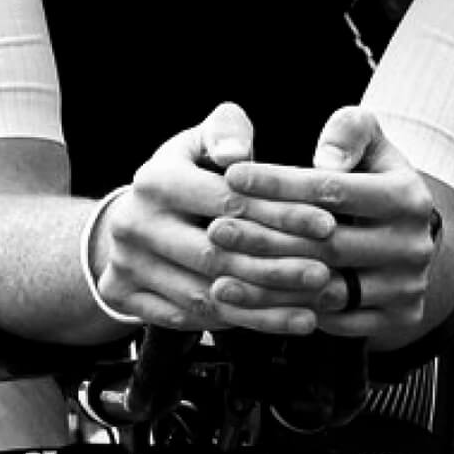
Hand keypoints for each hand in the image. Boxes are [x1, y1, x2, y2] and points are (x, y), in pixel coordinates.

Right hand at [92, 103, 337, 334]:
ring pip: (205, 296)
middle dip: (277, 267)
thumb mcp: (200, 141)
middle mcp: (134, 224)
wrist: (129, 220)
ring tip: (313, 304)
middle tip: (324, 273)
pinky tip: (284, 320)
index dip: (281, 214)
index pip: (227, 202)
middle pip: (216, 256)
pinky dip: (241, 322)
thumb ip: (226, 131)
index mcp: (155, 180)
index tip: (327, 225)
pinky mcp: (126, 297)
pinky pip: (191, 320)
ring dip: (265, 304)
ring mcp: (126, 265)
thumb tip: (236, 153)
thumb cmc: (184, 175)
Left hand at [220, 106, 440, 338]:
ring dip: (267, 282)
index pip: (333, 190)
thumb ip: (350, 131)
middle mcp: (414, 245)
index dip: (278, 183)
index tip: (232, 177)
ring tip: (219, 269)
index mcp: (409, 197)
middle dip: (264, 235)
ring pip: (327, 289)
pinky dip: (285, 313)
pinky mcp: (399, 318)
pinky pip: (333, 322)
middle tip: (216, 228)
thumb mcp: (370, 145)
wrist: (407, 240)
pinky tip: (246, 301)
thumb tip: (326, 159)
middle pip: (326, 244)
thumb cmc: (373, 181)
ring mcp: (408, 286)